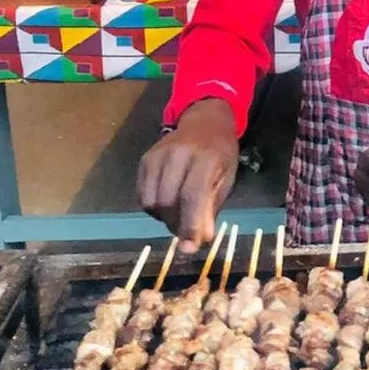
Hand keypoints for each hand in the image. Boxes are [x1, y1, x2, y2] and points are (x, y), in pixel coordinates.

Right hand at [138, 98, 238, 253]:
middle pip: (167, 202)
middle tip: (187, 230)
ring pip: (151, 201)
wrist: (204, 122)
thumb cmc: (221, 153)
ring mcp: (158, 155)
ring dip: (163, 218)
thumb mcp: (226, 179)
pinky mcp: (145, 159)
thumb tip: (200, 240)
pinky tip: (167, 204)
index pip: (192, 196)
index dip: (189, 225)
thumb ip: (211, 208)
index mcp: (205, 158)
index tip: (190, 247)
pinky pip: (142, 194)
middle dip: (176, 224)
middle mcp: (178, 154)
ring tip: (178, 215)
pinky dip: (152, 207)